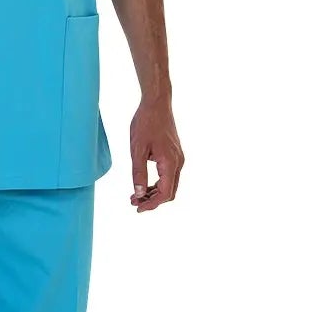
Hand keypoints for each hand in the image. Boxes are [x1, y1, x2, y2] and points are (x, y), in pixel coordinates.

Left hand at [127, 96, 183, 210]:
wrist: (157, 103)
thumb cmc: (145, 123)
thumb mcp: (137, 149)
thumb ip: (138, 173)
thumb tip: (138, 193)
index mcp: (170, 162)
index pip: (165, 193)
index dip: (151, 204)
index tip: (137, 208)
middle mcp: (178, 162)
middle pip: (169, 192)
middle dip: (152, 200)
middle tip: (133, 202)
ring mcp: (178, 158)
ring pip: (170, 185)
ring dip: (154, 193)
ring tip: (136, 195)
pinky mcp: (175, 154)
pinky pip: (169, 175)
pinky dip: (158, 183)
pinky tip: (144, 184)